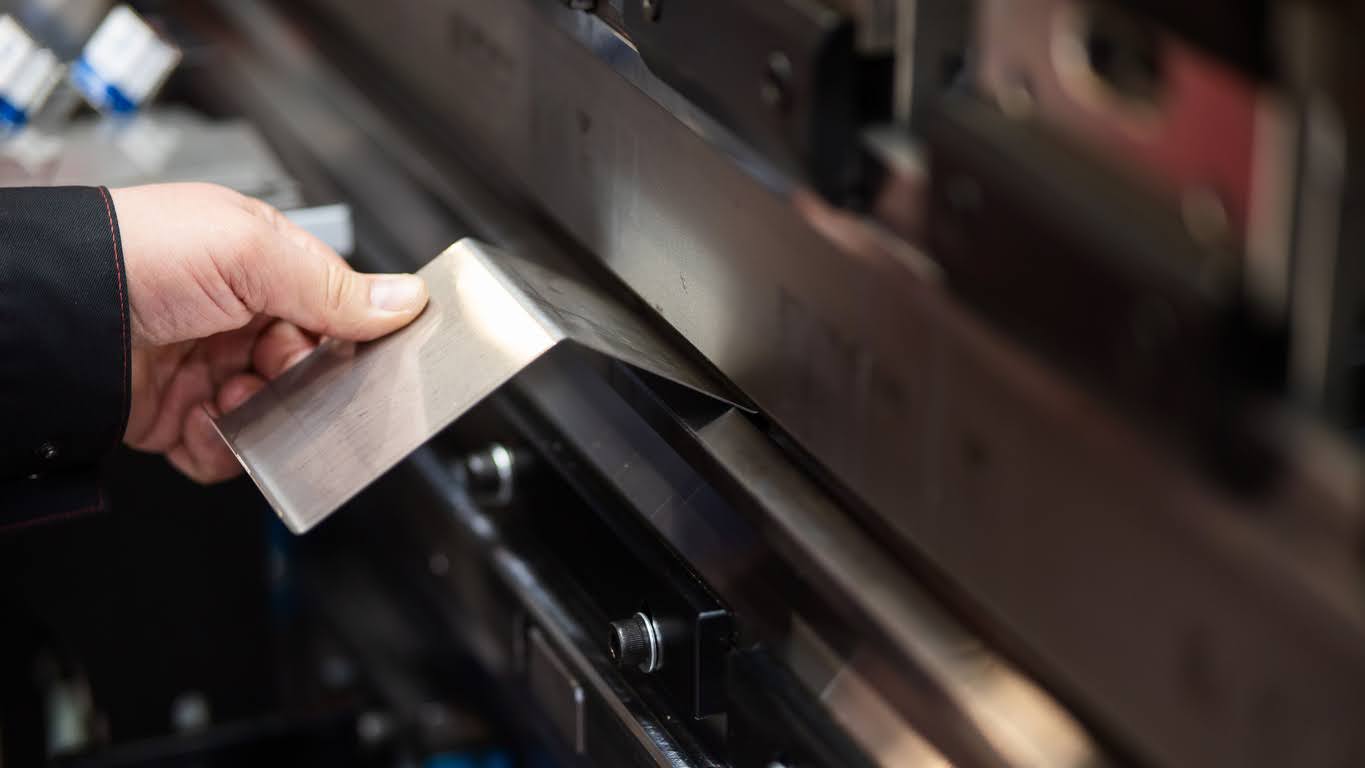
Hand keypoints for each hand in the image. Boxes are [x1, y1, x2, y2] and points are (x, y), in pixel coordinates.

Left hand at [112, 183, 428, 482]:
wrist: (56, 312)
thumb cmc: (137, 254)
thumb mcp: (252, 253)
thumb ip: (334, 286)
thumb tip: (406, 299)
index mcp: (259, 265)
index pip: (334, 308)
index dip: (348, 335)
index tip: (358, 352)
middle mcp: (236, 316)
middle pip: (309, 369)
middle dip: (301, 381)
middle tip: (281, 370)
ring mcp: (207, 367)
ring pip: (276, 416)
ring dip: (265, 417)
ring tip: (234, 397)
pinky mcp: (178, 416)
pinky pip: (228, 451)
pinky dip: (223, 449)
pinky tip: (206, 423)